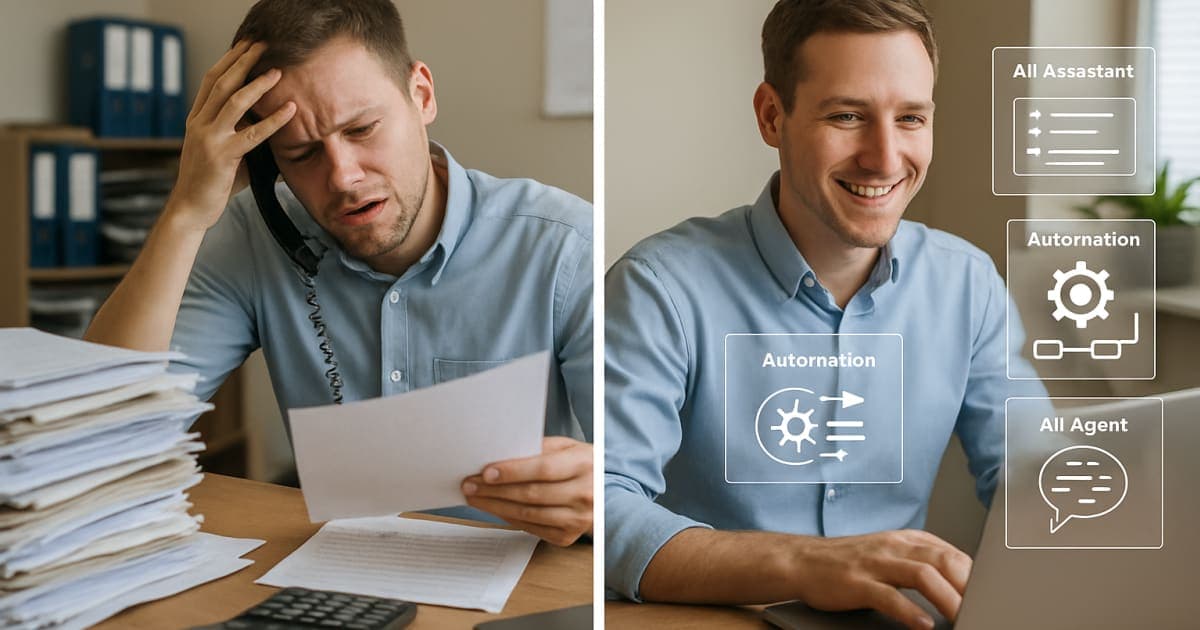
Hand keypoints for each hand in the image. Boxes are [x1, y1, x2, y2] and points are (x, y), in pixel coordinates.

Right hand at [167, 40, 295, 232]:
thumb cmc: (213, 182)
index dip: (229, 60)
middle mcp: (199, 123)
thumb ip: (242, 134)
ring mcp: (208, 138)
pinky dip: (273, 120)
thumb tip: (270, 122)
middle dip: (242, 60)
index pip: (211, 80)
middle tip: (261, 44)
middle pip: (221, 82)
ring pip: (233, 102)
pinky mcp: (222, 156)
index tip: (246, 45)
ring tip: (277, 71)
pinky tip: (290, 110)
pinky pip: (252, 134)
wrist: (191, 208)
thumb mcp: (226, 151)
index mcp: (197, 119)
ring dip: (257, 84)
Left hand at [461, 436, 591, 545]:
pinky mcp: (567, 537)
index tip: (487, 472)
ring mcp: (577, 519)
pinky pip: (530, 528)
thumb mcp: (568, 448)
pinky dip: (507, 518)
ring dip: (495, 506)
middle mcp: (584, 494)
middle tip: (470, 484)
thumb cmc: (583, 466)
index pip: (544, 469)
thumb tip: (502, 454)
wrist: (607, 493)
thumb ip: (539, 449)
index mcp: (584, 465)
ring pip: (527, 514)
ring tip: (474, 496)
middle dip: (495, 490)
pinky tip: (493, 508)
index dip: (513, 471)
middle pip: (531, 494)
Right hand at [793, 529, 970, 628]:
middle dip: (970, 587)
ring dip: (948, 599)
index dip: (977, 578)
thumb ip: (923, 563)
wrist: (802, 561)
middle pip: (944, 561)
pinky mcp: (857, 582)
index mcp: (908, 540)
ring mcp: (875, 563)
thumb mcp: (891, 554)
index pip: (953, 554)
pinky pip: (888, 596)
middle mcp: (894, 547)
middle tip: (986, 609)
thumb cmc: (850, 562)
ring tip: (963, 619)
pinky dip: (909, 611)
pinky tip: (923, 625)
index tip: (993, 598)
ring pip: (922, 575)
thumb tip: (963, 583)